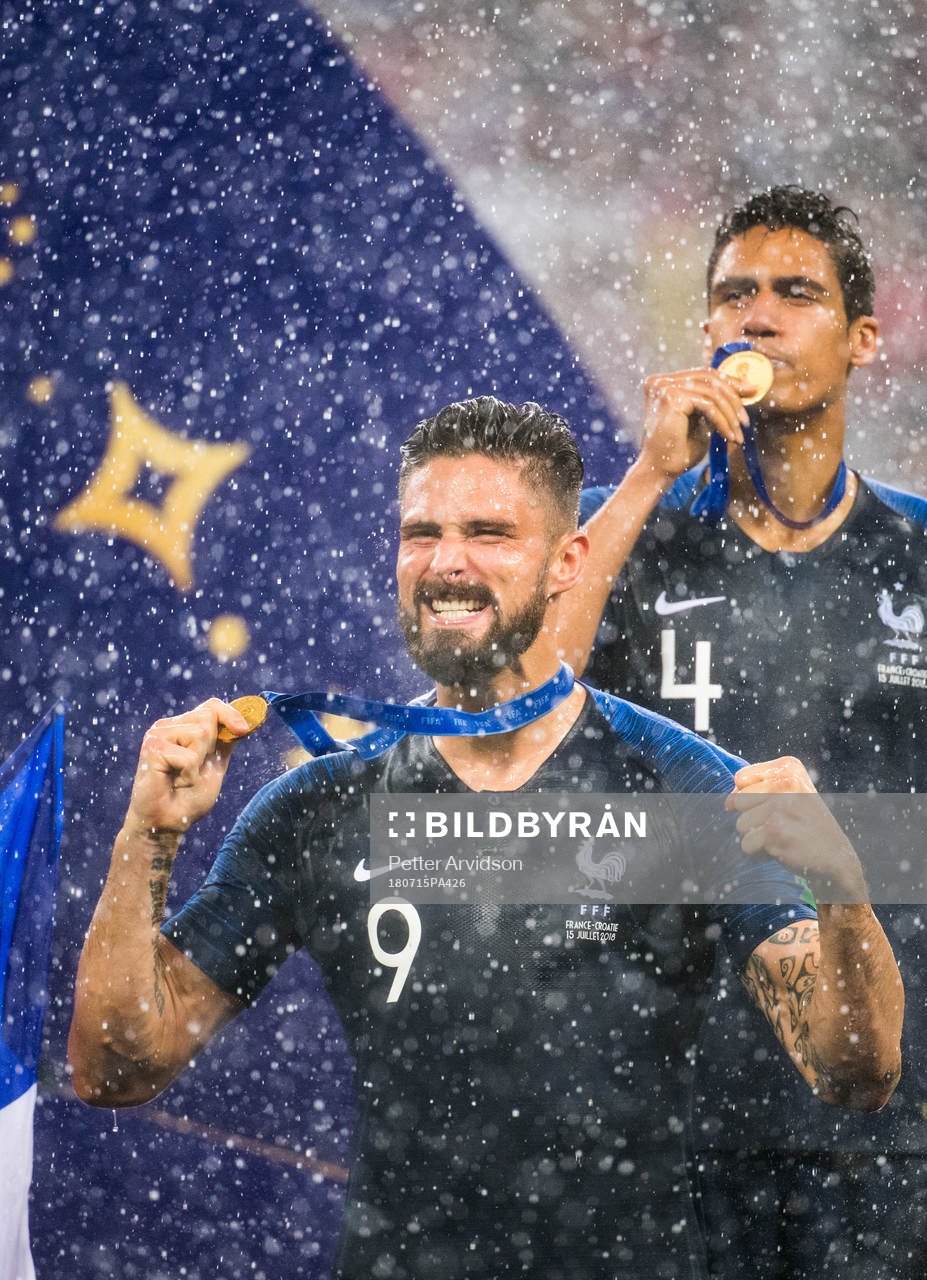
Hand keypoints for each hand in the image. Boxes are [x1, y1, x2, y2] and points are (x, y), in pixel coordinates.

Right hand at [125, 699, 250, 835]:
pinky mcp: (152, 747)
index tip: (244, 729)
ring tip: (183, 777)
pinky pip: (189, 756)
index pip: (211, 707)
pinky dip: (189, 774)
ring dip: (199, 763)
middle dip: (211, 747)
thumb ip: (225, 743)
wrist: (166, 824)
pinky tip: (175, 782)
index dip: (231, 714)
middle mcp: (168, 727)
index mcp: (182, 728)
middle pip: (208, 717)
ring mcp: (157, 735)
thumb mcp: (215, 765)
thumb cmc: (188, 797)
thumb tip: (245, 722)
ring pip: (200, 733)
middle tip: (193, 770)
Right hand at [638, 367, 750, 482]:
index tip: (750, 392)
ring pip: (711, 392)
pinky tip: (729, 437)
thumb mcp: (700, 420)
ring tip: (738, 434)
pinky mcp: (671, 398)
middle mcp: (661, 381)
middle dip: (733, 397)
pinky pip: (708, 405)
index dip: (729, 382)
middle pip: (709, 378)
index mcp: (665, 383)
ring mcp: (664, 387)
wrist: (659, 471)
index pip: (703, 374)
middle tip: (746, 418)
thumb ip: (714, 402)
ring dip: (730, 414)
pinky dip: (722, 421)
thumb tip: (746, 386)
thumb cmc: (678, 450)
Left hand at [726, 756, 867, 902]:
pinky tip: (781, 848)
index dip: (749, 797)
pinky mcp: (775, 830)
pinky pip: (746, 844)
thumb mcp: (791, 793)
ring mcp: (779, 806)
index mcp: (788, 767)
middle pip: (737, 800)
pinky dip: (760, 852)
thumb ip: (759, 788)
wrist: (835, 856)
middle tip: (780, 824)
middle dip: (753, 818)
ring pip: (740, 824)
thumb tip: (728, 801)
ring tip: (782, 836)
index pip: (741, 778)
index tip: (773, 806)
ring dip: (757, 836)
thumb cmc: (806, 824)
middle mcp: (784, 782)